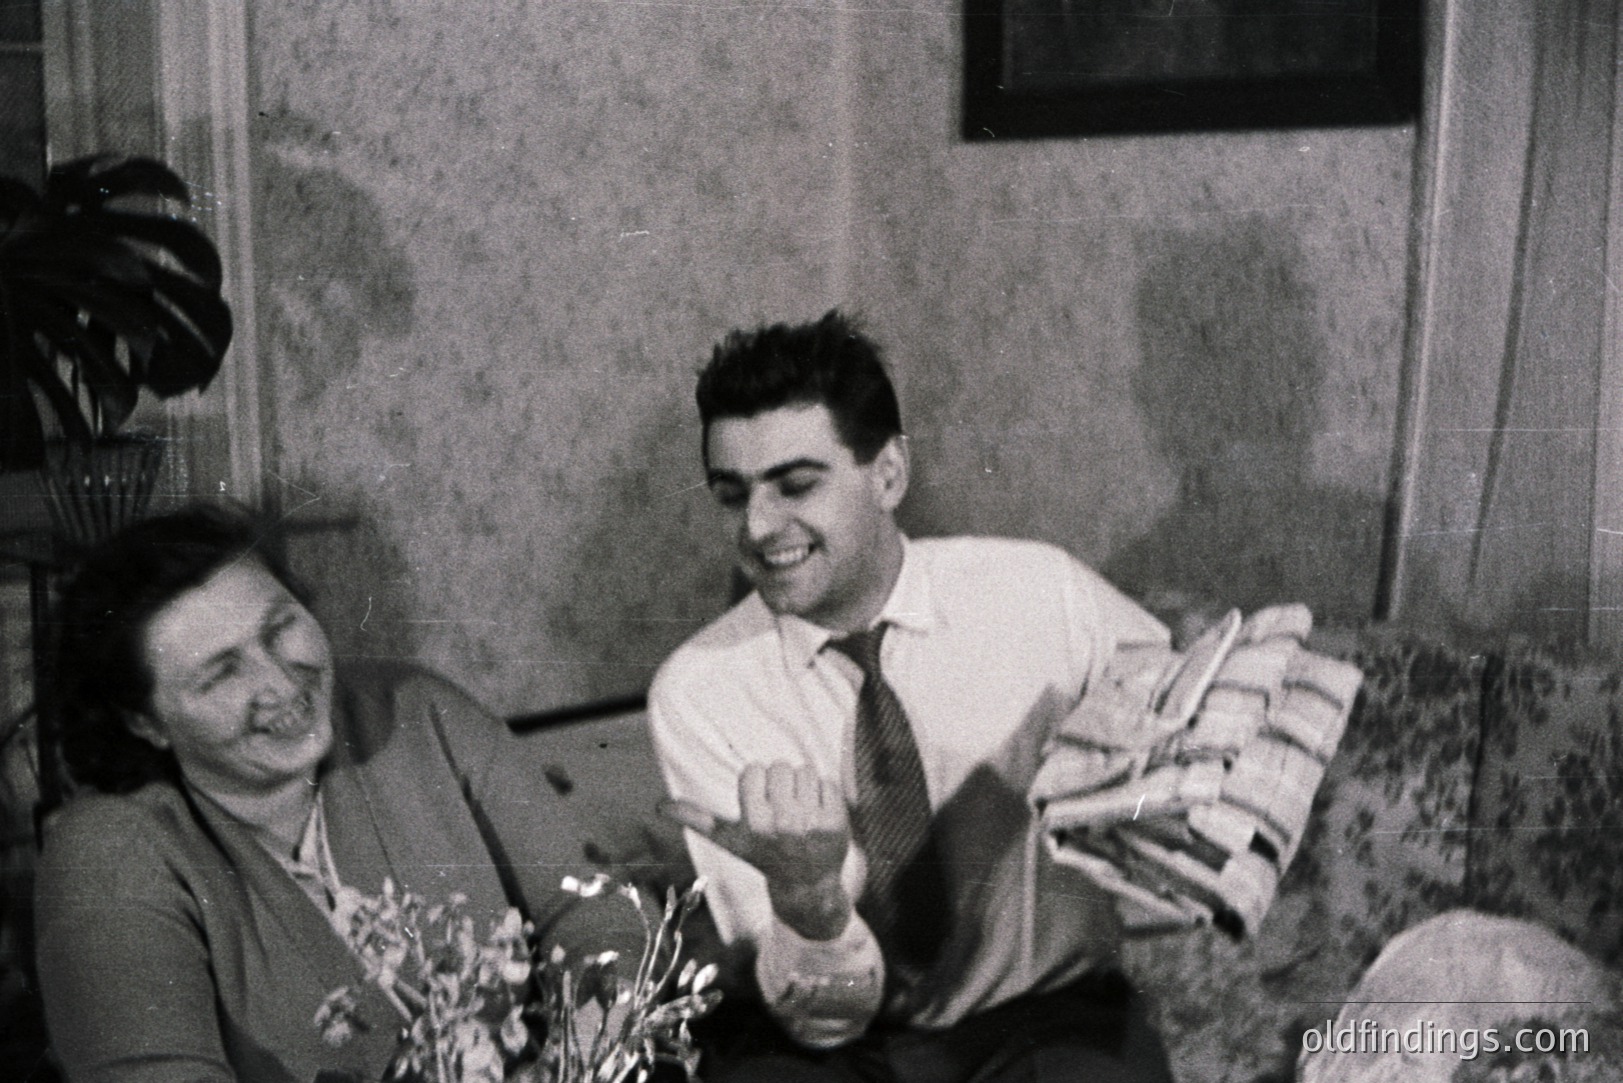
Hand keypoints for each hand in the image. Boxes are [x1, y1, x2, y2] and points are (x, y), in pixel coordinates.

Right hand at [660, 763, 852, 939]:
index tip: (762, 806)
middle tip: (783, 809)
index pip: (754, 771)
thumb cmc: (763, 854)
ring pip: (805, 771)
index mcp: (754, 824)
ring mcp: (811, 823)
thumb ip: (696, 819)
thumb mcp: (728, 840)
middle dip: (781, 784)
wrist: (805, 884)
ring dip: (803, 787)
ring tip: (801, 811)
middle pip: (780, 767)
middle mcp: (782, 823)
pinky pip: (827, 782)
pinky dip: (824, 794)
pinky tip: (819, 815)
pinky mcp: (836, 822)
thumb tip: (659, 806)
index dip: (758, 785)